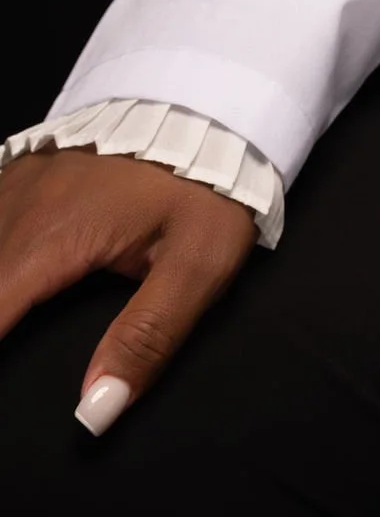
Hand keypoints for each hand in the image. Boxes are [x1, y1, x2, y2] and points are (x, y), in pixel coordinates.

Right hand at [0, 149, 255, 430]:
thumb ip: (146, 339)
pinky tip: (0, 273)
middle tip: (5, 357)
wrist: (220, 105)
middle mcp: (25, 203)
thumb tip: (94, 411)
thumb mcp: (199, 265)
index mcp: (55, 235)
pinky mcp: (26, 168)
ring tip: (4, 321)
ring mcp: (21, 179)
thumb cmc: (209, 186)